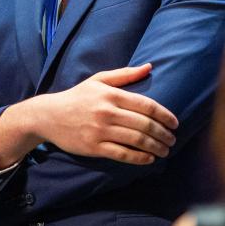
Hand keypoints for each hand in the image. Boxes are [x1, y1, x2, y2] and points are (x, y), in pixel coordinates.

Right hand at [37, 63, 178, 164]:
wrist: (49, 115)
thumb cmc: (78, 96)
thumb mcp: (99, 80)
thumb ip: (125, 74)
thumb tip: (149, 66)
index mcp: (111, 94)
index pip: (147, 105)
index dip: (165, 115)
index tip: (175, 123)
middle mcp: (107, 112)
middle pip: (145, 125)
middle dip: (163, 134)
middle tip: (173, 140)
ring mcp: (100, 131)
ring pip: (136, 140)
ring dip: (156, 147)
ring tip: (165, 150)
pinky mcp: (94, 147)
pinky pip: (122, 154)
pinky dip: (139, 158)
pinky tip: (149, 159)